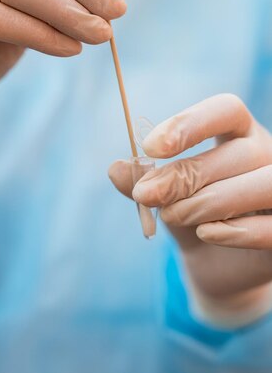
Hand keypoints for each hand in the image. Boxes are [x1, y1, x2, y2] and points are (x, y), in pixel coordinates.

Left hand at [109, 95, 271, 325]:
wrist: (216, 263)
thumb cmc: (190, 214)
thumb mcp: (161, 195)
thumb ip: (142, 181)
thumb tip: (116, 168)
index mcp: (236, 132)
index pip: (225, 109)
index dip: (189, 124)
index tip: (150, 147)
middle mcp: (265, 153)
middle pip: (235, 152)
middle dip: (184, 175)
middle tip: (146, 195)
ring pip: (263, 184)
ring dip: (212, 201)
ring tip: (175, 216)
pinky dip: (237, 231)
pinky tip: (206, 234)